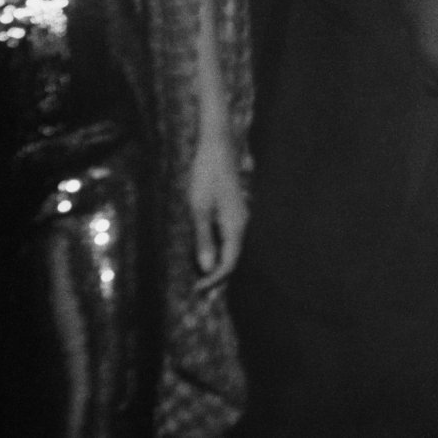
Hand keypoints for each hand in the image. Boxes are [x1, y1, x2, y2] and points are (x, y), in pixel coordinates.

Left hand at [187, 132, 247, 289]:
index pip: (229, 263)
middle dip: (216, 275)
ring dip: (216, 263)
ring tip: (198, 274)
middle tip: (197, 288)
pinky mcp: (233, 210)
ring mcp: (239, 216)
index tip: (196, 290)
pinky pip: (227, 237)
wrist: (217, 147)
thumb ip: (204, 240)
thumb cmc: (206, 176)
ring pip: (231, 248)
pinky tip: (204, 249)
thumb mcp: (199, 209)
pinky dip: (216, 248)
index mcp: (236, 226)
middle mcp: (242, 224)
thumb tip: (208, 269)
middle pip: (233, 258)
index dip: (214, 280)